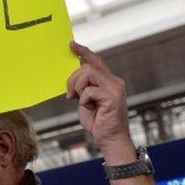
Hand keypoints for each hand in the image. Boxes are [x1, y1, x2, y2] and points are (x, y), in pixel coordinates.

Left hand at [66, 42, 134, 158]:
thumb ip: (83, 88)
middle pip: (87, 67)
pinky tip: (89, 107)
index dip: (83, 52)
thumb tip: (73, 78)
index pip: (95, 61)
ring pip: (88, 73)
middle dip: (73, 79)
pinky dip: (83, 100)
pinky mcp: (113, 96)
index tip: (72, 45)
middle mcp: (114, 81)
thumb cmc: (98, 122)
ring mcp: (115, 87)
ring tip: (79, 100)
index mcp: (108, 81)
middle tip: (70, 94)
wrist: (110, 139)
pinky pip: (89, 90)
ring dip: (77, 87)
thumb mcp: (86, 101)